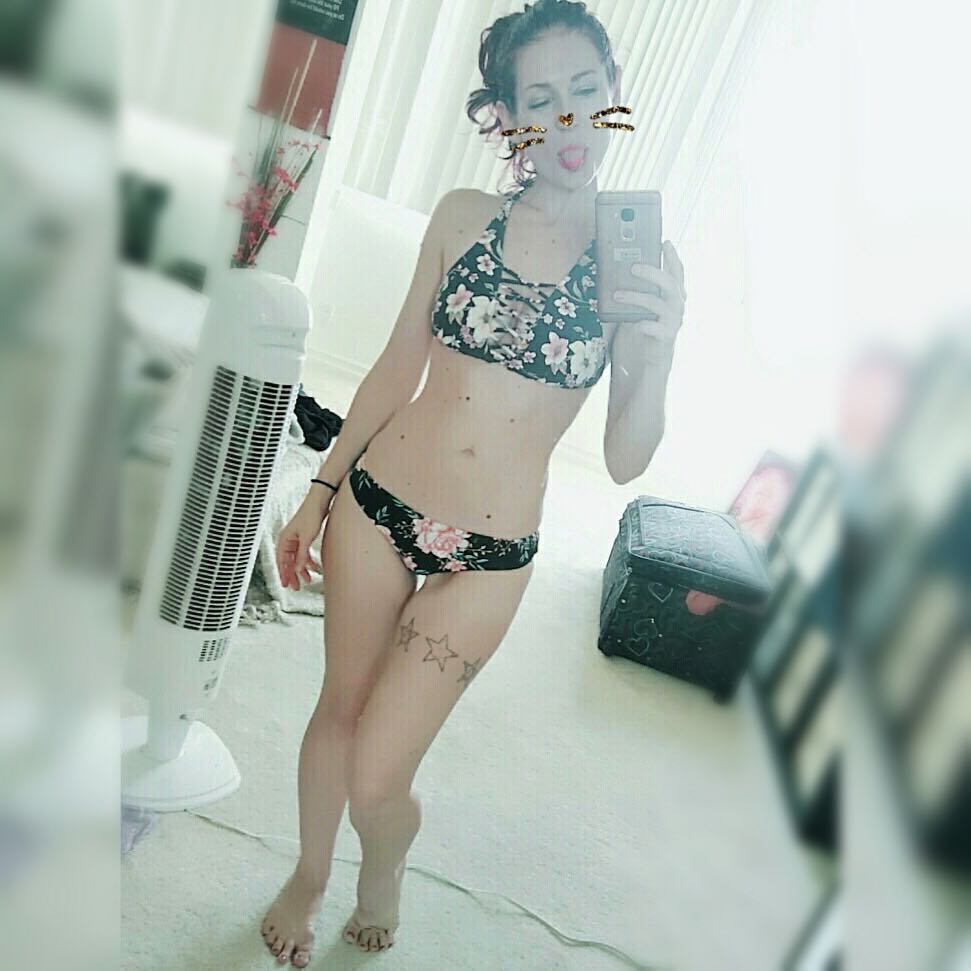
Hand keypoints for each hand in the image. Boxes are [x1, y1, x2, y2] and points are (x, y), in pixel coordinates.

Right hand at [276, 492, 330, 591]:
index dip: (283, 574)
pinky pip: (304, 554)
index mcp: (284, 539)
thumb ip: (301, 555)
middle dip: (292, 575)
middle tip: (296, 587)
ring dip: (302, 570)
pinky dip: (308, 561)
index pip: (281, 561)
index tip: (286, 585)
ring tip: (308, 580)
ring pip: (297, 559)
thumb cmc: (311, 515)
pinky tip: (314, 568)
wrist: (320, 502)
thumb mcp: (306, 538)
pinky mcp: (305, 538)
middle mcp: (288, 540)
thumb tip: (297, 569)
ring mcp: (296, 539)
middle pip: (288, 562)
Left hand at [613, 240, 686, 366]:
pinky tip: (635, 324)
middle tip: (633, 268)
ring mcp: (673, 320)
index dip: (672, 257)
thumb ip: (639, 288)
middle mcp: (677, 304)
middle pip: (670, 283)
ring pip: (657, 304)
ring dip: (636, 297)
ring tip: (617, 295)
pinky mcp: (666, 336)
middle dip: (652, 273)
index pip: (677, 271)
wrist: (650, 356)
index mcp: (674, 293)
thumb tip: (619, 268)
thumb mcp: (642, 303)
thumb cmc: (645, 324)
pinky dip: (645, 325)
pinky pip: (656, 329)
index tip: (665, 242)